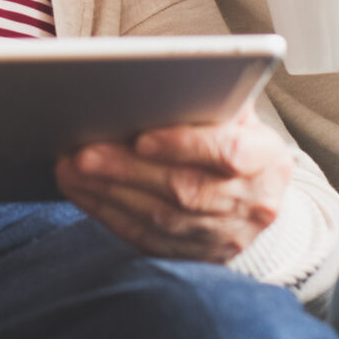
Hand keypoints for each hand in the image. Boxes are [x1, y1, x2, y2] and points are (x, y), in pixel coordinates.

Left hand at [56, 109, 291, 261]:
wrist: (258, 197)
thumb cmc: (237, 139)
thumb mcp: (237, 115)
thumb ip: (208, 100)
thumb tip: (155, 82)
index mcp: (268, 159)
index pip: (229, 152)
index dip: (184, 145)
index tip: (141, 137)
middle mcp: (253, 204)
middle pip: (185, 190)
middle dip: (127, 171)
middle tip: (81, 154)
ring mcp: (228, 237)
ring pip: (162, 219)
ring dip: (109, 194)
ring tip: (70, 171)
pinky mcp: (199, 257)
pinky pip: (149, 240)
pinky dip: (111, 216)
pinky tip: (84, 195)